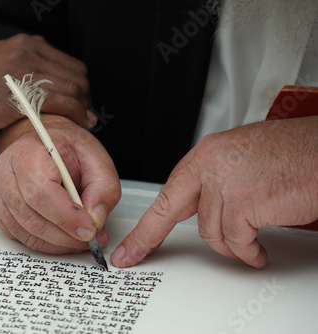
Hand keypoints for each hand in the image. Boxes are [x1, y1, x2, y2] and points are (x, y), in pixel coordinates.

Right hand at [0, 34, 95, 135]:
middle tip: (87, 114)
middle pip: (76, 75)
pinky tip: (79, 125)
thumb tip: (44, 73)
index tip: (82, 100)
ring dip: (85, 108)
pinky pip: (60, 104)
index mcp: (24, 44)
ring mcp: (23, 73)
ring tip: (87, 122)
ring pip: (73, 89)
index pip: (70, 63)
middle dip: (87, 97)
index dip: (81, 84)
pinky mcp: (18, 97)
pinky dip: (76, 115)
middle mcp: (27, 53)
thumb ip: (21, 62)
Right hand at [0, 115, 120, 253]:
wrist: (45, 144)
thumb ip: (103, 188)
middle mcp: (5, 173)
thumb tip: (95, 219)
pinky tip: (65, 235)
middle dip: (65, 234)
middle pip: (31, 217)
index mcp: (27, 152)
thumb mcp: (96, 158)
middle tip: (92, 238)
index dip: (66, 216)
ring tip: (83, 238)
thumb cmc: (66, 148)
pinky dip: (47, 243)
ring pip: (26, 232)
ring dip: (58, 243)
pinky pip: (21, 238)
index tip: (90, 229)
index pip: (40, 192)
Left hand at [111, 117, 317, 267]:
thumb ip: (214, 180)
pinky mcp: (246, 202)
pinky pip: (236, 241)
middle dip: (148, 238)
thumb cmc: (293, 155)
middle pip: (167, 210)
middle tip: (134, 255)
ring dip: (230, 245)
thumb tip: (199, 207)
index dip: (148, 223)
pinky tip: (259, 249)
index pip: (168, 193)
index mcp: (206, 154)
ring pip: (209, 232)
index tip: (132, 243)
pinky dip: (248, 251)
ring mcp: (226, 183)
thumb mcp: (240, 159)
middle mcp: (211, 165)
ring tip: (248, 242)